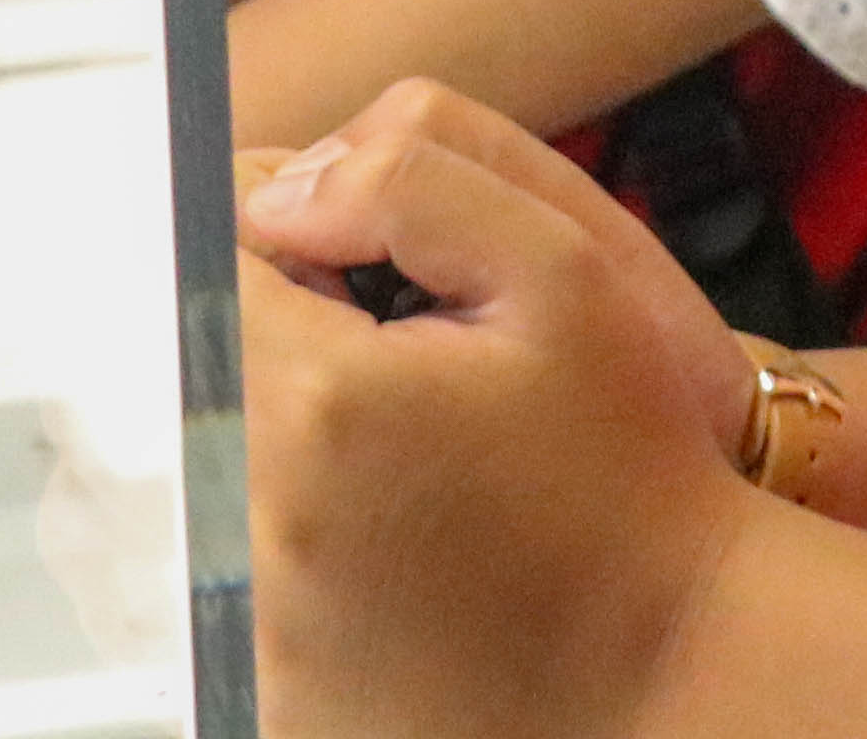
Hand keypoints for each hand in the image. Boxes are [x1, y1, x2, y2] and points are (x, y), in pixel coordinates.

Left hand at [238, 81, 763, 738]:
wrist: (669, 661)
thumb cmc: (628, 467)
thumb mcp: (565, 268)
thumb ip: (406, 182)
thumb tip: (274, 197)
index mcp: (314, 401)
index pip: (211, 254)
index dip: (286, 239)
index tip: (358, 271)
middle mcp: (251, 519)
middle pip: (196, 358)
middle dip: (274, 330)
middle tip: (391, 361)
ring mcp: (248, 620)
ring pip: (201, 457)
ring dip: (273, 427)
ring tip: (394, 455)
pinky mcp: (261, 685)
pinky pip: (223, 563)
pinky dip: (281, 528)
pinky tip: (384, 534)